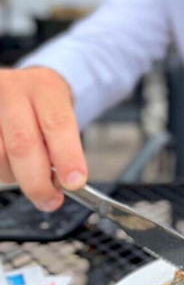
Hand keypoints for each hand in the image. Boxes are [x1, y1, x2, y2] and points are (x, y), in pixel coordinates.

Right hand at [0, 67, 86, 209]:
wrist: (22, 84)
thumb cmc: (45, 105)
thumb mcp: (62, 113)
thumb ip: (61, 144)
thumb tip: (62, 183)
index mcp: (46, 88)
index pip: (57, 124)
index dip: (67, 156)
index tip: (75, 183)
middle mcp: (13, 91)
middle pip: (23, 144)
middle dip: (37, 181)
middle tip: (50, 201)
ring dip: (15, 177)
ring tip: (29, 175)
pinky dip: (2, 170)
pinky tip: (12, 166)